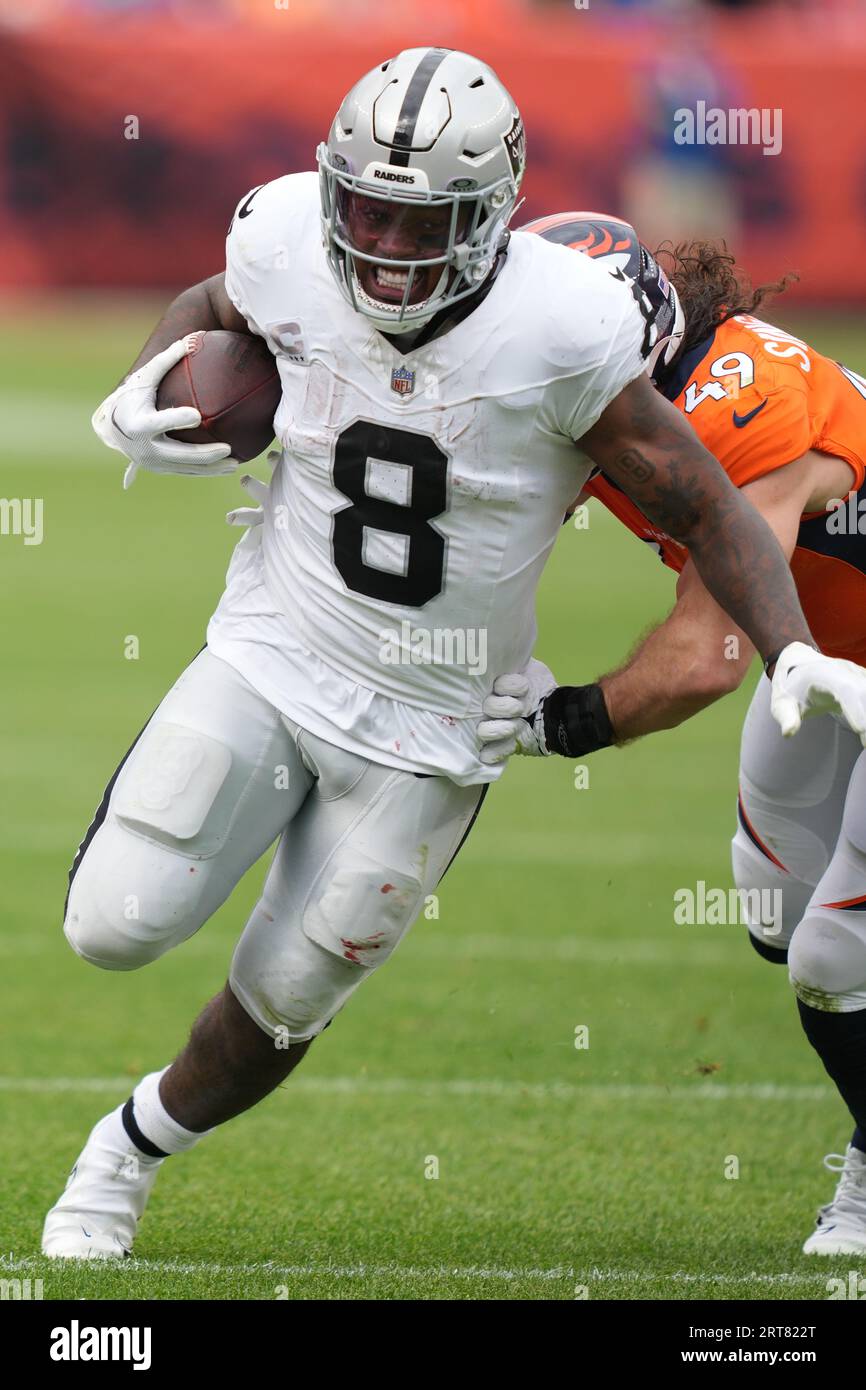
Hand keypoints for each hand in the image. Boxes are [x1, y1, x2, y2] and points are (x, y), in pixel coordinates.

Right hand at [92, 335, 238, 488]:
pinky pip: (187, 472)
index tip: (197, 416)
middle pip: (179, 454)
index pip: (160, 422)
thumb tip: (194, 338)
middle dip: (205, 454)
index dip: (176, 419)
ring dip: (212, 469)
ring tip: (235, 464)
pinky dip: (207, 471)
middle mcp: (145, 448)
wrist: (114, 427)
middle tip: (228, 448)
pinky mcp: (161, 470)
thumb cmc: (133, 396)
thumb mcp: (146, 377)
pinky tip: (226, 467)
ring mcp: (153, 463)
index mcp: (139, 424)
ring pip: (187, 468)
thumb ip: (168, 359)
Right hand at [477, 659, 556, 764]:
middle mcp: (492, 708)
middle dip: (506, 707)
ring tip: (517, 724)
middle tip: (520, 708)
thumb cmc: (540, 688)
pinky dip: (496, 751)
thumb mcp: (531, 669)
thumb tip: (505, 647)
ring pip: (483, 731)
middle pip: (488, 708)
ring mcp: (496, 728)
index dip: (508, 686)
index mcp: (496, 689)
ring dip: (501, 728)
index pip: (491, 686)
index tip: (524, 687)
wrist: (558, 713)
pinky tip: (510, 743)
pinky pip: (490, 753)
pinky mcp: (505, 746)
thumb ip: (517, 661)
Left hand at [770, 641, 865, 745]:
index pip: (845, 690)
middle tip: (865, 744)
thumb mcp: (781, 702)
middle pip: (863, 692)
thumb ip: (786, 717)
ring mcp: (855, 673)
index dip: (856, 709)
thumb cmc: (791, 686)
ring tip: (865, 740)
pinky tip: (865, 731)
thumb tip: (788, 732)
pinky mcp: (862, 678)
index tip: (860, 729)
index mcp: (822, 674)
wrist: (799, 663)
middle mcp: (843, 670)